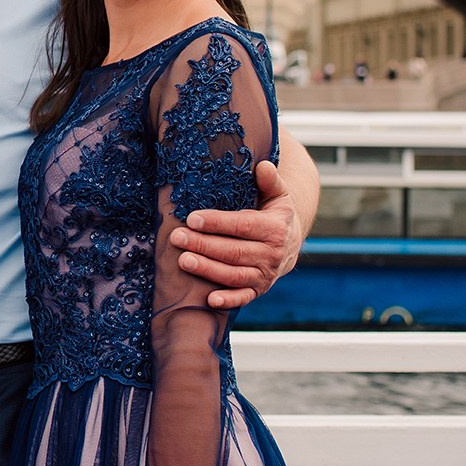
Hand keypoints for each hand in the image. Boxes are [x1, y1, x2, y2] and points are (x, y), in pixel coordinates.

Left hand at [168, 161, 299, 309]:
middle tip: (177, 237)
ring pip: (234, 274)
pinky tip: (210, 299)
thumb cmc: (274, 215)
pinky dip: (229, 300)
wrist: (289, 243)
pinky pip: (244, 297)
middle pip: (234, 251)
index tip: (192, 218)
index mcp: (275, 228)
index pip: (243, 225)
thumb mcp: (277, 196)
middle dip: (203, 245)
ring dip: (208, 269)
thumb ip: (270, 181)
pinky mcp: (258, 289)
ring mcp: (265, 274)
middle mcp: (272, 254)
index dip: (217, 223)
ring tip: (183, 260)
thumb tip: (261, 166)